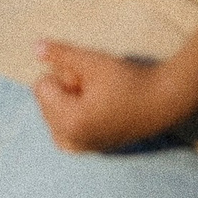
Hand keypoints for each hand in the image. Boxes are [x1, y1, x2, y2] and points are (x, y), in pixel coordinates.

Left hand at [32, 41, 186, 153]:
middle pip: (45, 103)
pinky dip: (75, 117)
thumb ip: (61, 55)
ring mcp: (81, 149)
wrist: (163, 102)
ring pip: (54, 116)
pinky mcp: (91, 150)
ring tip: (95, 97)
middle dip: (64, 90)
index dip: (63, 75)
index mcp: (68, 122)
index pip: (41, 87)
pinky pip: (66, 131)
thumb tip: (35, 47)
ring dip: (68, 103)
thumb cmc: (128, 80)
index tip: (88, 77)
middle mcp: (70, 141)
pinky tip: (96, 109)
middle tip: (94, 87)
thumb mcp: (92, 62)